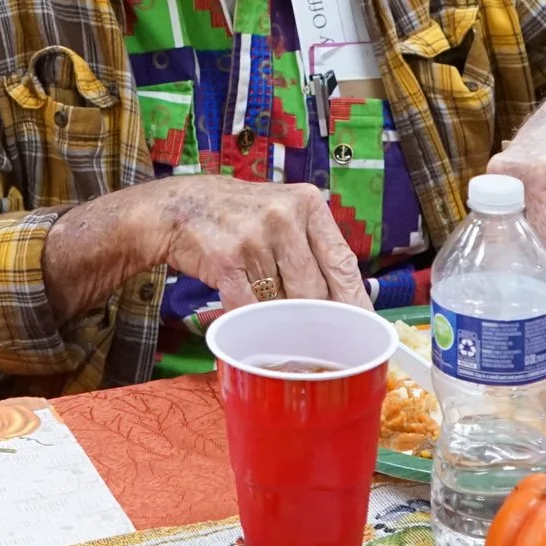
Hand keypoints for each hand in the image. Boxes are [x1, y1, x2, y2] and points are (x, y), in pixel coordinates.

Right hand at [143, 177, 368, 309]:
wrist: (181, 206)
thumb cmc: (242, 216)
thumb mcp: (284, 214)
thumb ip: (314, 248)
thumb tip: (350, 301)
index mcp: (308, 204)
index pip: (342, 262)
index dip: (354, 303)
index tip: (364, 330)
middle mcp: (284, 216)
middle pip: (314, 290)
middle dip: (313, 319)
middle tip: (315, 341)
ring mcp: (254, 237)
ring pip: (283, 303)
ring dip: (279, 320)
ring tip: (274, 323)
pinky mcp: (226, 259)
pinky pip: (249, 308)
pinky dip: (251, 323)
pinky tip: (249, 325)